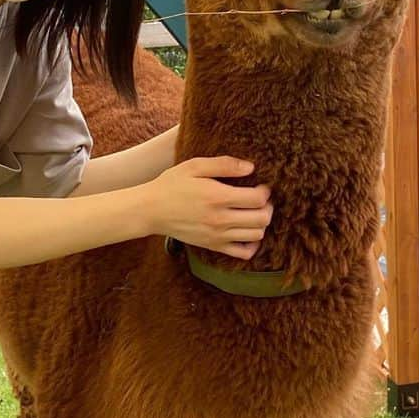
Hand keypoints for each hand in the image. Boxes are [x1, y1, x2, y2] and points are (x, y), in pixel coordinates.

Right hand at [139, 157, 272, 259]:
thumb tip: (251, 167)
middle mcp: (220, 219)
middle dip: (267, 207)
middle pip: (262, 219)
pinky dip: (252, 244)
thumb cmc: (172, 185)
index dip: (265, 191)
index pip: (258, 199)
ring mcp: (217, 236)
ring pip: (257, 235)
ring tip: (252, 212)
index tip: (260, 185)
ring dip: (261, 223)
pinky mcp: (213, 246)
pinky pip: (244, 253)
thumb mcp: (195, 166)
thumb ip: (224, 165)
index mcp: (218, 197)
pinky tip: (246, 231)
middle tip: (260, 199)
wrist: (150, 210)